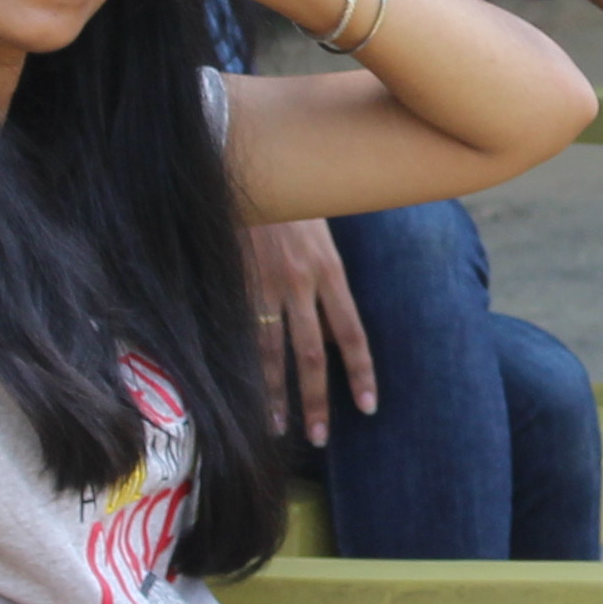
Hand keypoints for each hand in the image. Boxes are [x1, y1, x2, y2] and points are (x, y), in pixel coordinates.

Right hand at [242, 218, 378, 445]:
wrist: (251, 167)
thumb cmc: (293, 200)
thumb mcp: (322, 235)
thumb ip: (326, 281)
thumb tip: (332, 328)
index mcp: (330, 270)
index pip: (352, 334)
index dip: (361, 373)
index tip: (368, 406)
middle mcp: (301, 283)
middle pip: (314, 355)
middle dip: (317, 400)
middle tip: (320, 436)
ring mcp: (264, 285)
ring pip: (272, 352)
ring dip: (275, 394)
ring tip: (278, 427)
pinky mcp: (234, 283)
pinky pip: (240, 332)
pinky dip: (242, 365)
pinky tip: (240, 391)